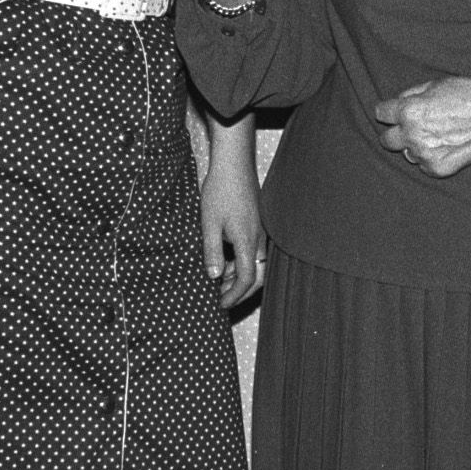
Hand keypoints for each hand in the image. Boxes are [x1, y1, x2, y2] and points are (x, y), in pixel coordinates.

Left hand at [203, 163, 266, 306]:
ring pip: (256, 266)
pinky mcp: (258, 226)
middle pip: (257, 277)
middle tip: (222, 299)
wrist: (234, 165)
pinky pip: (255, 253)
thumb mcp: (210, 224)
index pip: (246, 279)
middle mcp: (260, 240)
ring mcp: (261, 233)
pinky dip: (242, 263)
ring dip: (240, 277)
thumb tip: (214, 276)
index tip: (220, 304)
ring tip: (219, 282)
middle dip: (240, 292)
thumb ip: (212, 252)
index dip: (234, 295)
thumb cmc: (220, 192)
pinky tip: (226, 262)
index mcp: (248, 242)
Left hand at [374, 77, 470, 177]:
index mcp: (409, 111)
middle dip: (396, 132)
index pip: (381, 113)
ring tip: (436, 135)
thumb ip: (412, 94)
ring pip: (406, 153)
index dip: (389, 111)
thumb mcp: (437, 84)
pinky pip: (422, 164)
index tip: (395, 112)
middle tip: (413, 127)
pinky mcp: (436, 169)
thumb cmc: (469, 96)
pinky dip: (430, 157)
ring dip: (415, 145)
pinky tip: (446, 145)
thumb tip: (398, 102)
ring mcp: (424, 154)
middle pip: (386, 140)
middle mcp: (412, 135)